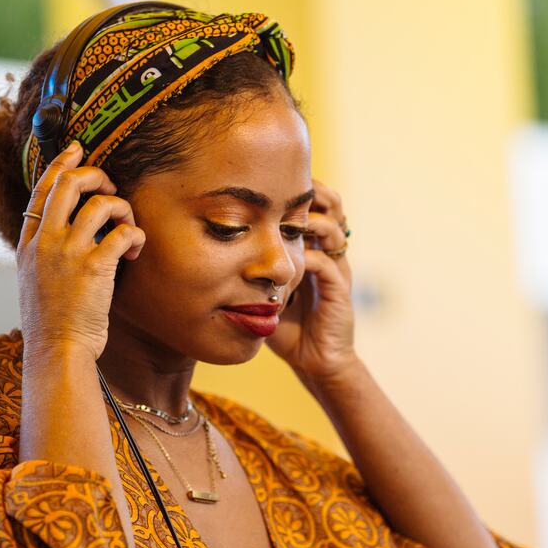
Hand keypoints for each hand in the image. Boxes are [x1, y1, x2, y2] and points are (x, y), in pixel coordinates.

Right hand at [17, 142, 145, 361]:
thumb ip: (44, 253)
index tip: (76, 149)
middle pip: (68, 183)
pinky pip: (122, 232)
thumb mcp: (34, 281)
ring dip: (122, 209)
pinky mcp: (95, 267)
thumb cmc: (51, 324)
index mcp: (28, 244)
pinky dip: (134, 235)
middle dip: (96, 175)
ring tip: (126, 228)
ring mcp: (68, 253)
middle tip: (111, 188)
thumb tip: (62, 232)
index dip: (61, 164)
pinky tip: (135, 250)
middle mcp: (45, 242)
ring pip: (100, 203)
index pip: (41, 190)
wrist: (56, 351)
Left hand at [265, 179, 358, 384]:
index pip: (310, 205)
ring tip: (283, 222)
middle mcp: (326, 252)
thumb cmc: (285, 326)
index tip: (265, 187)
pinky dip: (305, 257)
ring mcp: (336, 268)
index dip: (294, 192)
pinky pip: (325, 263)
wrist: (314, 360)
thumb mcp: (260, 290)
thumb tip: (208, 250)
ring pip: (333, 228)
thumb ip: (246, 269)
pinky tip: (285, 262)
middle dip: (311, 194)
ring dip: (309, 221)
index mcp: (311, 246)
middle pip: (332, 205)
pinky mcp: (338, 288)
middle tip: (281, 192)